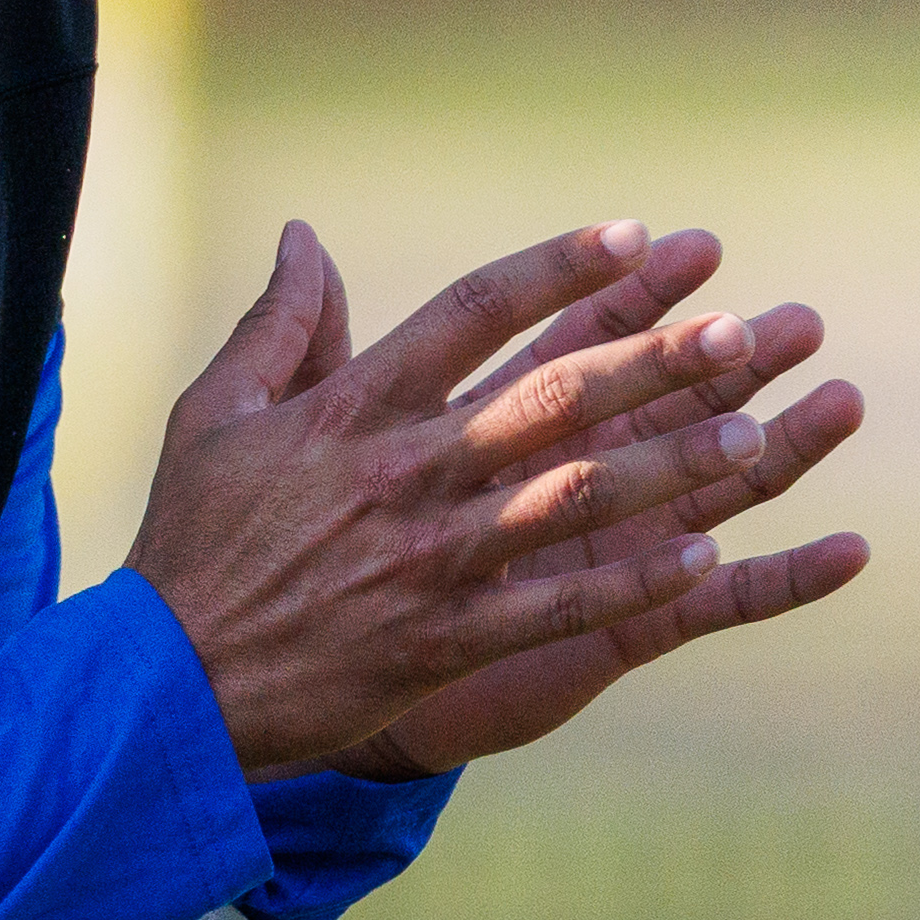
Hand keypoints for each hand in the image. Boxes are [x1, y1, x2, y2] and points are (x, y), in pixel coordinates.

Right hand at [126, 219, 788, 777]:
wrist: (165, 686)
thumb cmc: (193, 541)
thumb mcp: (213, 414)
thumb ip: (279, 324)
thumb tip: (303, 235)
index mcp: (351, 406)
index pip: (474, 311)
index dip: (559, 267)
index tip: (637, 234)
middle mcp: (403, 470)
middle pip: (549, 396)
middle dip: (652, 359)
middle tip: (739, 329)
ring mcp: (430, 557)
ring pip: (571, 496)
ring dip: (669, 466)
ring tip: (753, 436)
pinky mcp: (445, 637)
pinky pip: (557, 602)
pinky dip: (632, 580)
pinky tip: (705, 556)